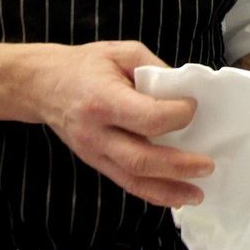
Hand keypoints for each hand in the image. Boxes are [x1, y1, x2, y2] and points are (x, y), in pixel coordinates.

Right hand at [21, 40, 214, 208]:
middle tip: (208, 165)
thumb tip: (185, 90)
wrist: (42, 85)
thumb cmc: (85, 65)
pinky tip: (177, 196)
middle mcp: (96, 132)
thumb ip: (155, 68)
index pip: (147, 117)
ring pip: (133, 179)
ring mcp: (94, 152)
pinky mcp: (96, 162)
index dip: (177, 115)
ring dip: (169, 190)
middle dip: (179, 166)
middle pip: (141, 158)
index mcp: (103, 99)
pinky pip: (126, 183)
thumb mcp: (122, 52)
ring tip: (198, 193)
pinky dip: (153, 193)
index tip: (193, 106)